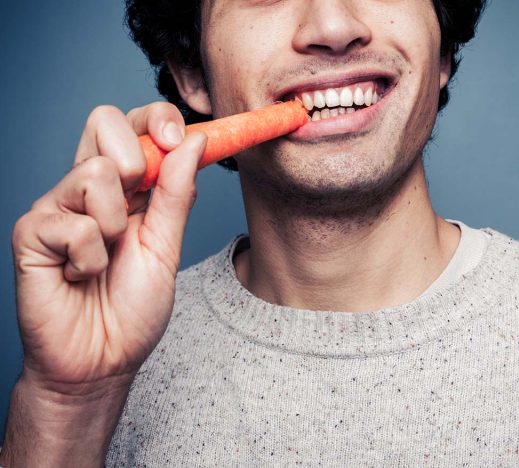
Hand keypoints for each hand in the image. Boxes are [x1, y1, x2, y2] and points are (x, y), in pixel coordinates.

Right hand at [11, 103, 206, 395]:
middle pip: (103, 120)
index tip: (179, 135)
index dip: (156, 118)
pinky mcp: (31, 233)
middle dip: (136, 158)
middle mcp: (86, 189)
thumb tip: (196, 141)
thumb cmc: (133, 307)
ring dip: (117, 225)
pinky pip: (75, 225)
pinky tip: (81, 277)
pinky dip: (92, 260)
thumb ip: (178, 194)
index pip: (132, 125)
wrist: (103, 360)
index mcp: (122, 188)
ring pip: (95, 173)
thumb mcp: (167, 246)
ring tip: (106, 258)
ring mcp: (56, 207)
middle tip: (139, 205)